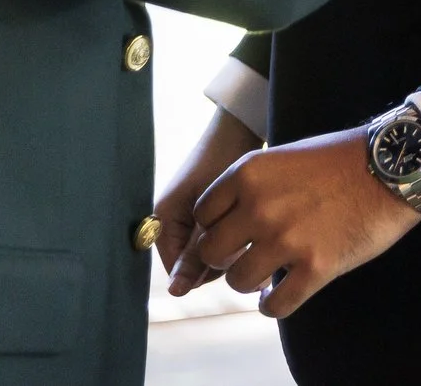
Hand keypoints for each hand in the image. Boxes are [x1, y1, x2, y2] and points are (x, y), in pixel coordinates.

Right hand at [154, 108, 262, 294]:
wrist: (241, 129)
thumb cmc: (222, 161)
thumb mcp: (209, 209)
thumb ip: (194, 249)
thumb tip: (176, 291)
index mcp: (164, 217)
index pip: (178, 268)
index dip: (203, 270)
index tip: (233, 257)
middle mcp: (174, 221)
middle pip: (196, 264)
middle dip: (220, 261)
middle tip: (247, 246)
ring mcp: (193, 218)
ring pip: (210, 254)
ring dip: (231, 253)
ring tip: (254, 240)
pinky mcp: (211, 213)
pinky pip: (220, 239)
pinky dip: (236, 240)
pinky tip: (256, 236)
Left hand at [180, 127, 420, 318]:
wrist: (392, 167)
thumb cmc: (341, 158)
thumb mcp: (284, 156)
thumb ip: (252, 185)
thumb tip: (229, 218)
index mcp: (249, 174)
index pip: (202, 215)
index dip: (214, 228)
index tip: (230, 233)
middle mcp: (260, 207)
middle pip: (211, 252)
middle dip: (225, 258)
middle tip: (244, 256)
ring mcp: (287, 239)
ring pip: (239, 281)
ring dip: (250, 283)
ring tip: (266, 274)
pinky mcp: (315, 267)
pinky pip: (276, 305)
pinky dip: (274, 305)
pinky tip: (281, 294)